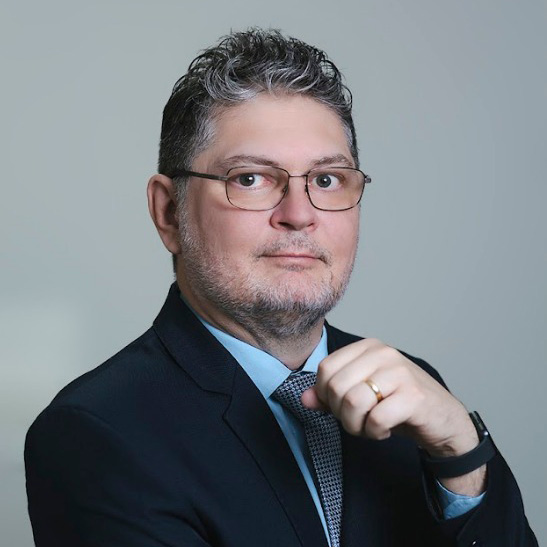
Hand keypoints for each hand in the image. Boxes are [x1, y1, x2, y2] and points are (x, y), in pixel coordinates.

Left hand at [301, 338, 485, 494]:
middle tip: (358, 421)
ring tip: (370, 426)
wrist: (443, 420)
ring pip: (353, 402)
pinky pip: (376, 419)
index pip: (326, 368)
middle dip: (341, 414)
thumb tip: (305, 399)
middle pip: (337, 386)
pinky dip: (375, 433)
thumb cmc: (398, 405)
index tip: (341, 407)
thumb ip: (330, 396)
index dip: (326, 395)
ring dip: (356, 425)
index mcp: (368, 347)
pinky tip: (385, 430)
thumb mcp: (361, 396)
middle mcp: (383, 353)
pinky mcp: (414, 396)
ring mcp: (400, 372)